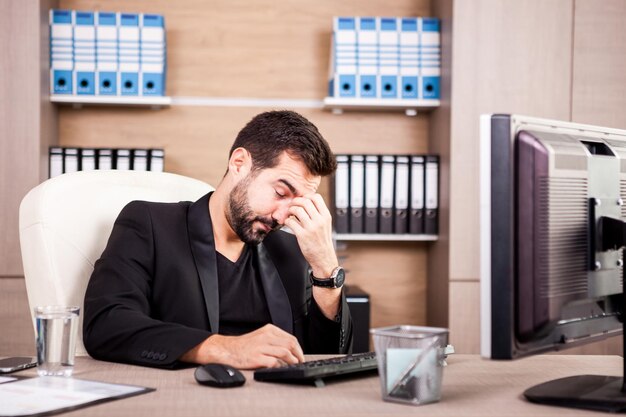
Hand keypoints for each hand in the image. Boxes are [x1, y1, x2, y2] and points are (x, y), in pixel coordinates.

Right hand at [181, 324, 303, 368]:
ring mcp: (261, 347)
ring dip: (292, 360)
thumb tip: (291, 350)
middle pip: (290, 344)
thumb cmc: (244, 345)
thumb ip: (275, 340)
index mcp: (269, 330)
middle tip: (300, 362)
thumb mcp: (261, 336)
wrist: (227, 349)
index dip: (299, 348)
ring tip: (293, 365)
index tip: (300, 356)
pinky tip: (281, 368)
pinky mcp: (256, 358)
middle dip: (298, 355)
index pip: (291, 338)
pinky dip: (280, 366)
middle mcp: (266, 336)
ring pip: (285, 352)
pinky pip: (274, 362)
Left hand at [283, 193, 337, 277]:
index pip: (316, 197)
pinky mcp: (302, 235)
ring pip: (297, 210)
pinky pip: (290, 222)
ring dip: (290, 210)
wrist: (323, 257)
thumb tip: (306, 201)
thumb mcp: (325, 224)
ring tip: (290, 214)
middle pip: (305, 201)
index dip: (306, 196)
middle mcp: (319, 220)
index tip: (302, 200)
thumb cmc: (322, 240)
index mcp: (326, 216)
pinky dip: (287, 221)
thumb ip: (318, 213)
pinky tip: (288, 223)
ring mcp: (311, 228)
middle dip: (296, 201)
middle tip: (292, 206)